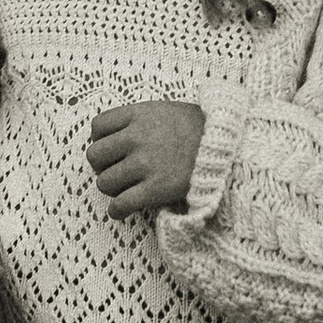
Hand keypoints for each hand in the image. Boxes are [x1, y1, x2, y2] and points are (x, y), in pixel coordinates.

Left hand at [87, 100, 204, 219]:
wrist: (228, 147)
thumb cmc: (199, 129)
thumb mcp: (167, 111)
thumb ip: (140, 120)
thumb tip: (118, 135)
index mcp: (138, 115)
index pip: (98, 126)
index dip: (99, 140)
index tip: (109, 149)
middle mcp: (136, 138)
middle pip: (95, 156)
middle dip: (102, 166)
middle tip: (114, 171)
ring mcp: (145, 164)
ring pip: (104, 182)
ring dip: (111, 189)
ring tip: (123, 190)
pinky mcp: (155, 189)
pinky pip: (121, 204)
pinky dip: (117, 211)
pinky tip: (122, 210)